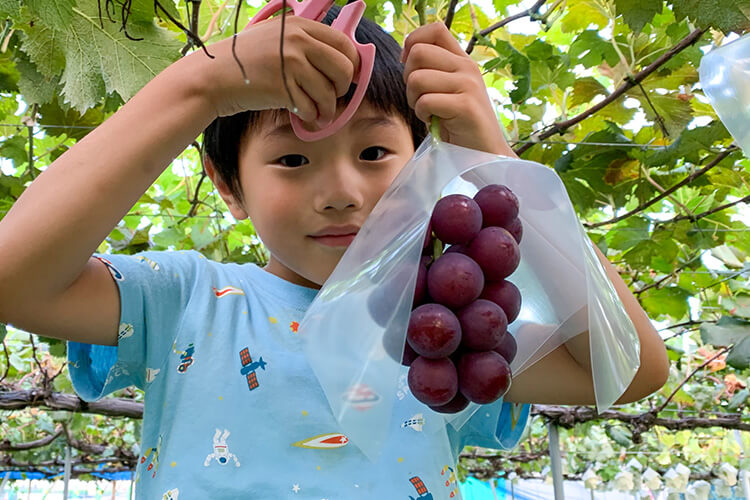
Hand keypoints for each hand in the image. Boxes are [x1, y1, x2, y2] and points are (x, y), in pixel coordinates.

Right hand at [185, 15, 359, 122]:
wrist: (213, 77)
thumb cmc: (246, 61)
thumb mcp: (275, 37)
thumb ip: (306, 42)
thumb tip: (343, 59)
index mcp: (300, 26)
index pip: (344, 44)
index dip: (352, 64)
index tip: (348, 77)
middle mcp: (298, 42)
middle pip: (344, 69)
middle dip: (343, 88)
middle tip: (332, 96)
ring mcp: (290, 65)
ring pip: (329, 94)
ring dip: (326, 109)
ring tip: (317, 112)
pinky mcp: (282, 88)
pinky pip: (310, 109)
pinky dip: (309, 117)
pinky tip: (302, 115)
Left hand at [401, 22, 515, 156]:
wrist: (483, 153)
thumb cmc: (458, 125)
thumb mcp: (447, 90)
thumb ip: (433, 70)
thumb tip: (405, 55)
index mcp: (462, 60)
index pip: (434, 29)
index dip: (413, 43)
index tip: (410, 66)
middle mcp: (467, 67)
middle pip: (418, 53)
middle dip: (408, 78)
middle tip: (421, 98)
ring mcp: (468, 85)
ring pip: (417, 78)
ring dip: (414, 100)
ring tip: (429, 112)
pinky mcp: (465, 106)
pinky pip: (425, 101)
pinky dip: (422, 115)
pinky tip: (435, 122)